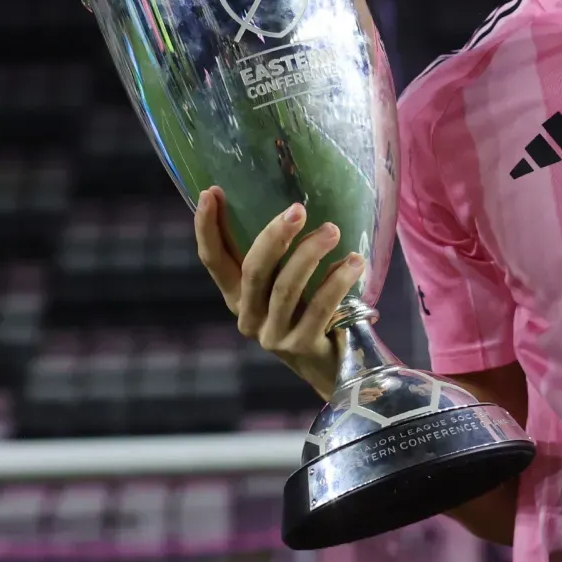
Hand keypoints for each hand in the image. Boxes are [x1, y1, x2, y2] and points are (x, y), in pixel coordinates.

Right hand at [193, 186, 364, 399]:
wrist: (332, 368)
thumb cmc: (308, 313)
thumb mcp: (284, 285)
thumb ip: (277, 257)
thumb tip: (288, 203)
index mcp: (237, 296)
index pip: (213, 261)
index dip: (207, 228)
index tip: (211, 193)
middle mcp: (248, 316)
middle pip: (253, 270)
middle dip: (273, 236)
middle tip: (298, 209)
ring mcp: (273, 335)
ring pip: (286, 288)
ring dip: (310, 253)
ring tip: (333, 230)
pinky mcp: (301, 346)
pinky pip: (319, 307)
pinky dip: (336, 281)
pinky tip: (354, 262)